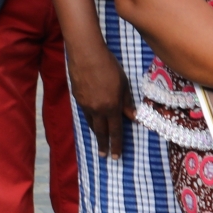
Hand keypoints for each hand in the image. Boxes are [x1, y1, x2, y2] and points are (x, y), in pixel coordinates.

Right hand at [66, 36, 131, 157]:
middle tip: (104, 155)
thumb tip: (134, 118)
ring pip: (92, 123)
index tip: (116, 157)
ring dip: (97, 133)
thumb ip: (127, 103)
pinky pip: (86, 114)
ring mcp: (85, 104)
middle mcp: (97, 109)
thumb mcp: (124, 84)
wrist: (86, 55)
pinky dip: (91, 120)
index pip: (115, 131)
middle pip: (101, 132)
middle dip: (104, 144)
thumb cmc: (110, 67)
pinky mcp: (78, 98)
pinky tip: (93, 122)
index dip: (116, 145)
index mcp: (110, 106)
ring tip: (100, 141)